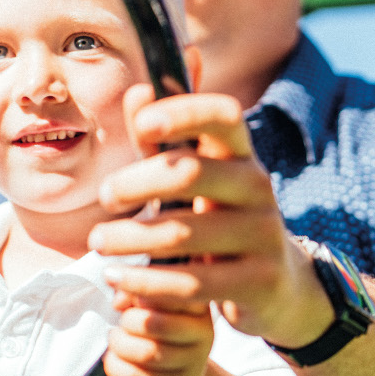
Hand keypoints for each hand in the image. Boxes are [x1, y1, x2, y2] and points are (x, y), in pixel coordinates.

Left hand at [89, 85, 333, 347]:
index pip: (224, 114)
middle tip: (104, 195)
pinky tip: (120, 283)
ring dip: (132, 238)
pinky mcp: (259, 281)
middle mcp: (257, 186)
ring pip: (186, 233)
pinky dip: (148, 284)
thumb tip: (139, 91)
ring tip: (98, 242)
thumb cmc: (217, 213)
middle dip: (138, 182)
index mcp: (239, 153)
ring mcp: (262, 234)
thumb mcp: (192, 173)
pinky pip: (194, 283)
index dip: (185, 112)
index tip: (144, 125)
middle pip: (191, 172)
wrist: (276, 281)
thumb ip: (162, 136)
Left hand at [103, 290, 214, 375]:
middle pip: (153, 322)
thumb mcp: (150, 304)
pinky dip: (116, 366)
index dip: (137, 289)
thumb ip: (135, 292)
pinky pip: (137, 375)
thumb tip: (119, 299)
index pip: (168, 289)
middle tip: (121, 323)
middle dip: (126, 322)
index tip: (119, 297)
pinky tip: (117, 359)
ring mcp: (194, 361)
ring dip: (119, 345)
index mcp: (197, 301)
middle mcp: (203, 330)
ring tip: (117, 340)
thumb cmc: (159, 332)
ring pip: (146, 352)